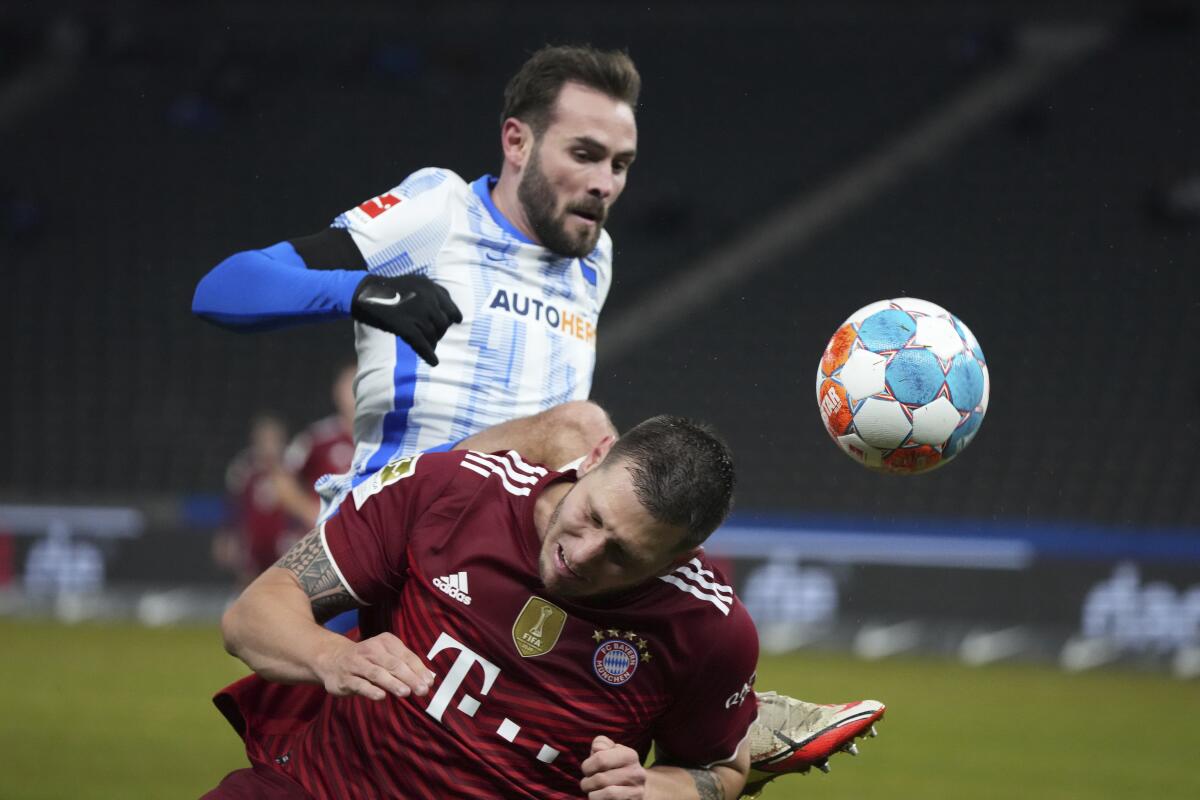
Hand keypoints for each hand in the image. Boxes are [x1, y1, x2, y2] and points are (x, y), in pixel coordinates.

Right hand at [314, 632, 435, 700]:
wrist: (332, 659)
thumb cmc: (368, 661)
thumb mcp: (386, 657)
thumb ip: (406, 666)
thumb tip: (429, 679)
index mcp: (385, 641)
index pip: (406, 656)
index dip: (419, 669)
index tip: (429, 682)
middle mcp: (371, 650)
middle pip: (394, 664)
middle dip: (409, 678)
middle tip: (422, 690)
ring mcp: (356, 664)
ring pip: (377, 673)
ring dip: (392, 683)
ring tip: (405, 692)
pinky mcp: (345, 678)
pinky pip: (359, 684)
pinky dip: (370, 690)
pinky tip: (381, 696)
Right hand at [350, 274, 462, 365]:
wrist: (365, 293)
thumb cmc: (390, 289)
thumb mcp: (414, 282)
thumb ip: (433, 293)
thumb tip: (451, 313)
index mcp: (429, 287)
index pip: (450, 306)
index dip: (453, 316)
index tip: (454, 322)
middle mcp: (427, 299)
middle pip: (443, 323)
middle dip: (440, 332)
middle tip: (435, 336)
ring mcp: (417, 313)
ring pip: (433, 335)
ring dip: (433, 343)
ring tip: (430, 348)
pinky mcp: (405, 326)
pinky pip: (422, 344)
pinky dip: (429, 355)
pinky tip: (433, 362)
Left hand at [580, 735, 645, 798]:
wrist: (636, 788)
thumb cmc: (615, 767)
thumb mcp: (610, 751)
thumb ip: (601, 744)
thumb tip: (597, 748)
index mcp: (630, 755)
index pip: (600, 759)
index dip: (587, 766)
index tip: (587, 770)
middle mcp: (636, 773)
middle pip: (601, 778)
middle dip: (587, 782)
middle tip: (587, 783)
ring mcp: (637, 791)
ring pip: (607, 792)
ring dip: (592, 794)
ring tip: (592, 791)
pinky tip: (599, 797)